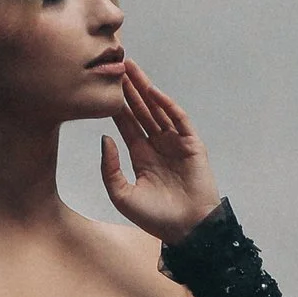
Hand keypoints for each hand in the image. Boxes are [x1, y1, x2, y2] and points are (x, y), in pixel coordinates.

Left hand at [99, 62, 221, 243]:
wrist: (187, 229)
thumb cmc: (156, 218)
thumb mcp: (122, 195)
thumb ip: (109, 168)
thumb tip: (105, 138)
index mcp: (142, 157)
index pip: (127, 124)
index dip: (117, 105)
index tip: (105, 87)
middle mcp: (158, 146)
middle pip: (141, 111)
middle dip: (130, 90)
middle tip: (118, 67)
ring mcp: (176, 143)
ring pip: (158, 110)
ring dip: (146, 90)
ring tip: (133, 70)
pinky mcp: (192, 145)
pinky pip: (179, 120)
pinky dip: (167, 105)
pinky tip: (153, 92)